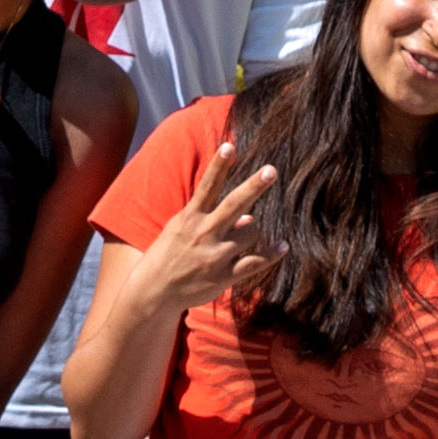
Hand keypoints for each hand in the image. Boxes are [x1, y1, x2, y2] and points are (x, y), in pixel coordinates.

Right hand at [130, 136, 275, 317]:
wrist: (154, 292)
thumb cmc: (168, 254)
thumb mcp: (180, 229)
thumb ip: (211, 218)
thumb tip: (249, 216)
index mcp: (190, 217)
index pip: (207, 186)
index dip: (219, 166)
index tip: (229, 146)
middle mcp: (204, 233)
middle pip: (234, 204)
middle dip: (253, 186)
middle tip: (271, 170)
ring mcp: (215, 256)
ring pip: (251, 232)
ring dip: (254, 230)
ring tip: (242, 237)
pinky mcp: (224, 276)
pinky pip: (255, 262)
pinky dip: (271, 254)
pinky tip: (283, 246)